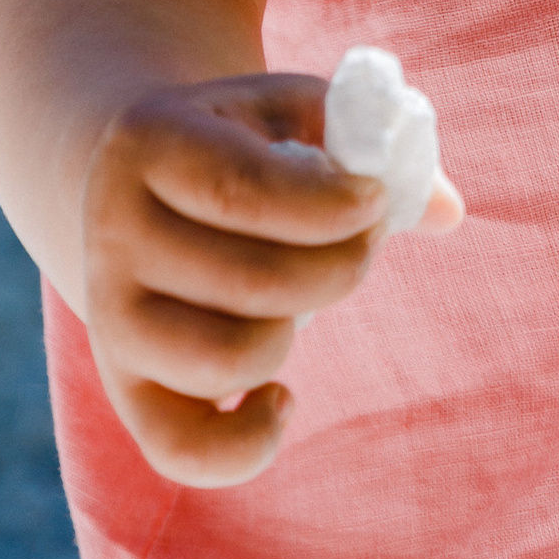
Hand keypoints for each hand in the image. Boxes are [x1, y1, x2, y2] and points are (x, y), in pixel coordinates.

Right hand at [78, 66, 463, 485]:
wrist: (131, 177)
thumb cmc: (239, 137)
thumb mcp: (290, 108)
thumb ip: (367, 140)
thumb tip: (448, 210)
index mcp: (150, 142)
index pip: (243, 190)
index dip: (330, 204)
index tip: (377, 199)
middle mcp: (111, 232)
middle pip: (251, 281)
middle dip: (340, 265)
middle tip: (363, 241)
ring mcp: (110, 317)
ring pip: (227, 361)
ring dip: (298, 331)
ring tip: (310, 297)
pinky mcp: (123, 387)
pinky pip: (183, 450)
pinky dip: (250, 442)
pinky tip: (283, 396)